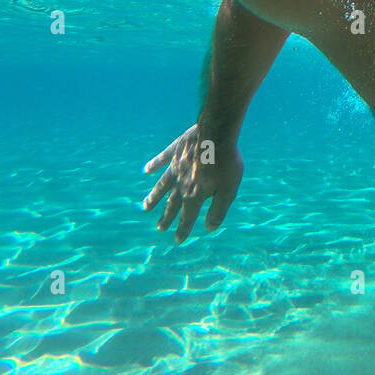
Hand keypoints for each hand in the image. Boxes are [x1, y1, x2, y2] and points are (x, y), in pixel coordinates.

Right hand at [142, 124, 242, 242]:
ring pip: (162, 186)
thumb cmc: (226, 163)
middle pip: (172, 205)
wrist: (217, 134)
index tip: (177, 240)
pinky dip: (154, 164)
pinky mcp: (175, 151)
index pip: (187, 218)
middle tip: (160, 228)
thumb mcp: (228, 190)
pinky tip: (147, 170)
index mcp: (194, 195)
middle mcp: (181, 184)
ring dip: (154, 197)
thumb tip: (209, 228)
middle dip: (166, 217)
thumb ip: (218, 210)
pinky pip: (162, 159)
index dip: (183, 230)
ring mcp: (175, 167)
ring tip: (145, 207)